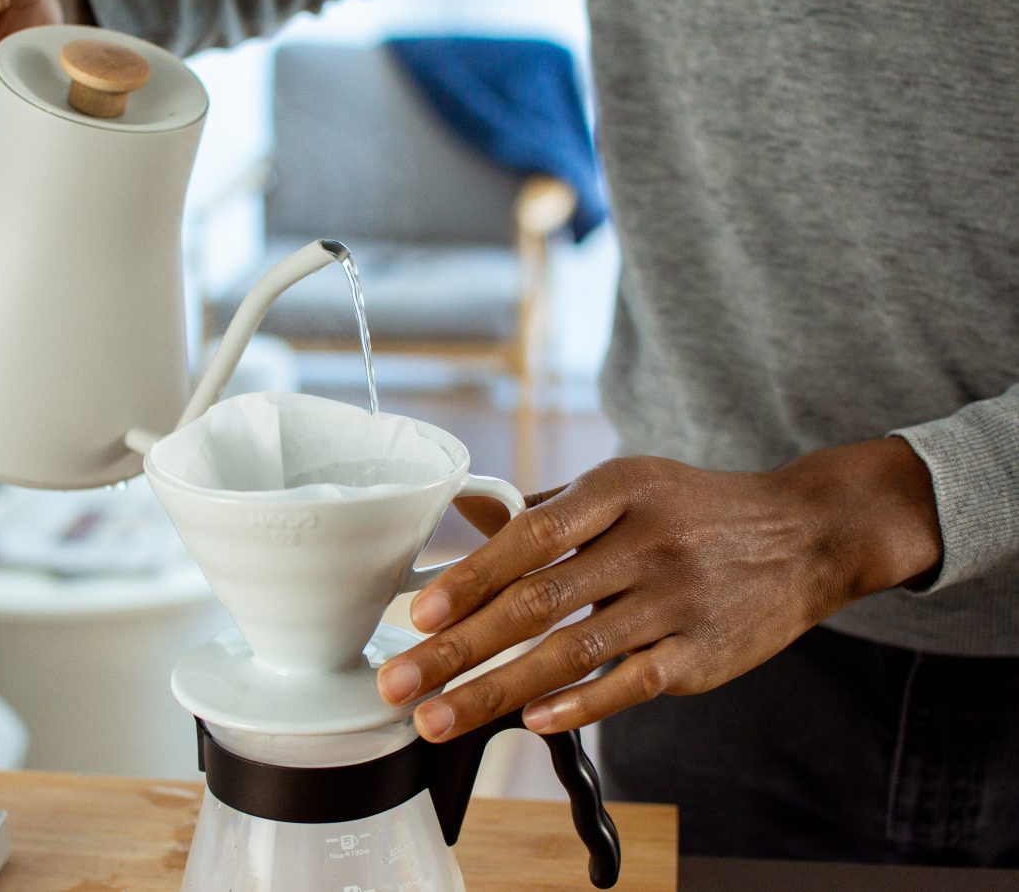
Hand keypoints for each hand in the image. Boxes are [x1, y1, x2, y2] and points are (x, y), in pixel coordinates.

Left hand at [377, 438, 942, 740]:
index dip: (470, 579)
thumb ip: (545, 506)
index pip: (529, 538)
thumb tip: (462, 512)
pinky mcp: (703, 654)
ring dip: (497, 693)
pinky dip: (579, 705)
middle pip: (537, 603)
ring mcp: (676, 601)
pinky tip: (531, 722)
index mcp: (616, 492)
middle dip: (459, 650)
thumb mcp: (625, 484)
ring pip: (573, 653)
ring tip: (440, 719)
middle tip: (400, 683)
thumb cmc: (694, 508)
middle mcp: (645, 544)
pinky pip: (631, 684)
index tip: (417, 616)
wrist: (806, 532)